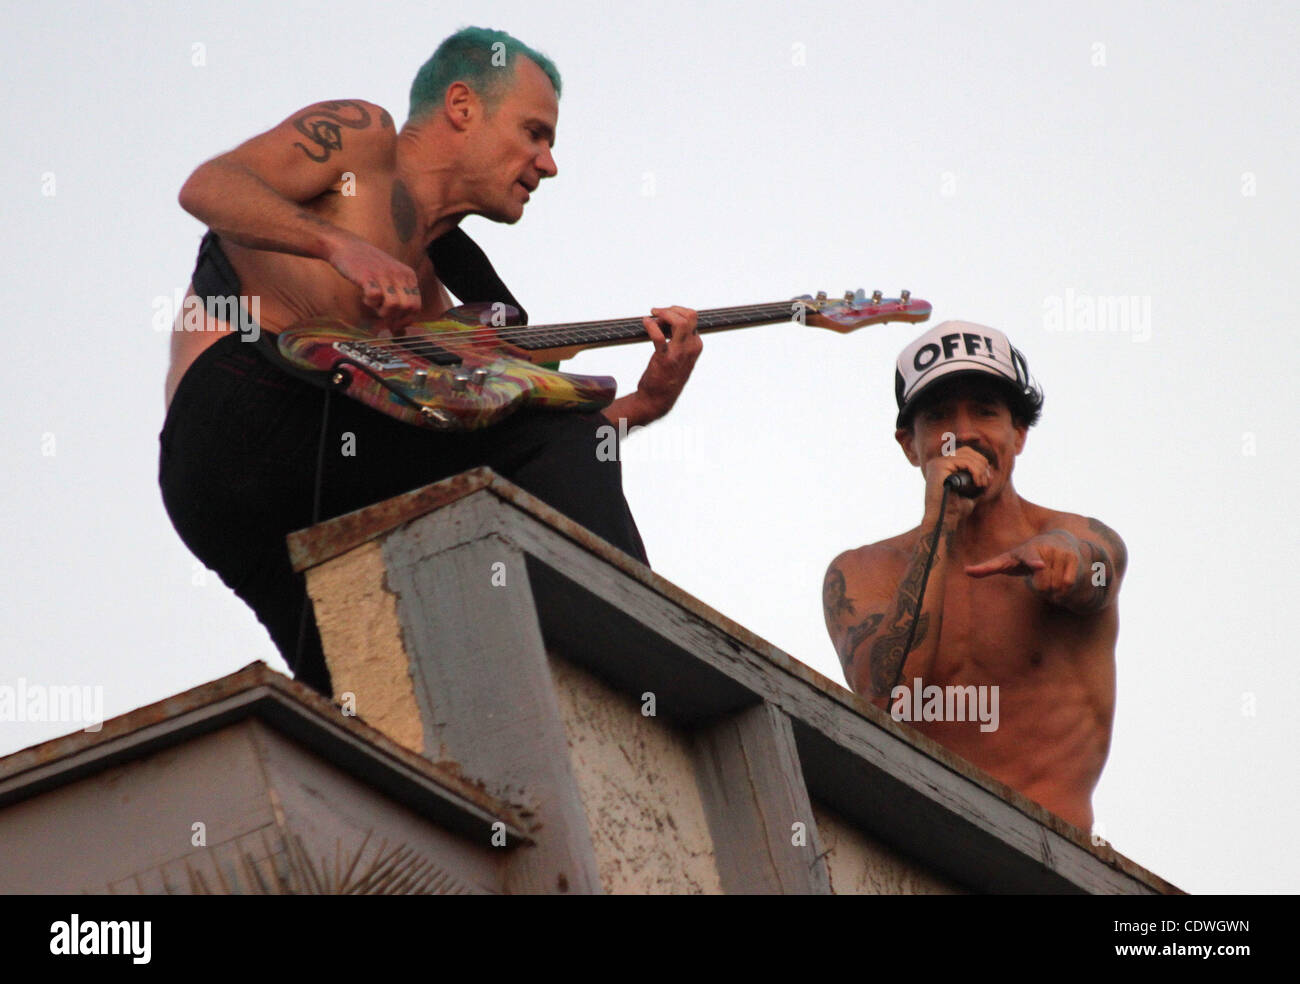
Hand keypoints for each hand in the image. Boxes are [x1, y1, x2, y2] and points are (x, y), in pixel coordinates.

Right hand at [327, 236, 422, 329]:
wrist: (346, 245)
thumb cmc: (368, 266)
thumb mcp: (390, 279)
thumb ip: (398, 300)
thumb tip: (400, 332)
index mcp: (408, 275)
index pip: (417, 306)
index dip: (406, 320)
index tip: (394, 325)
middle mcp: (400, 274)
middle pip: (408, 307)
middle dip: (395, 318)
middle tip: (382, 315)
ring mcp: (384, 275)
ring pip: (394, 305)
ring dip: (382, 311)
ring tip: (373, 304)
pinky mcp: (368, 276)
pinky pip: (375, 297)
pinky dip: (369, 302)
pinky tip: (365, 295)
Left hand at [630, 306, 702, 423]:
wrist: (658, 399)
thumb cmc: (666, 376)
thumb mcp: (680, 356)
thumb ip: (678, 339)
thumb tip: (663, 320)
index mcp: (696, 345)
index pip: (692, 318)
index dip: (676, 312)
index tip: (663, 316)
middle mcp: (691, 348)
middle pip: (690, 316)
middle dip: (671, 309)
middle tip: (657, 313)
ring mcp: (679, 354)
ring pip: (680, 322)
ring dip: (664, 314)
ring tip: (652, 316)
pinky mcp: (664, 359)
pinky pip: (658, 336)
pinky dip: (650, 325)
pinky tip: (645, 323)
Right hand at [922, 445, 992, 528]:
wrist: (944, 520)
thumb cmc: (955, 510)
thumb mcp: (969, 492)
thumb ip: (976, 480)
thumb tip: (990, 470)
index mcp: (942, 466)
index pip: (965, 452)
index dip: (980, 462)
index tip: (987, 479)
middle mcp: (937, 462)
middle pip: (967, 451)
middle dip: (982, 464)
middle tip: (986, 482)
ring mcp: (937, 463)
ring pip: (967, 456)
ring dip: (980, 470)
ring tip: (982, 484)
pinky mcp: (939, 467)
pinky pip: (964, 462)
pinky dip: (976, 471)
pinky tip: (978, 483)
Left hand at [965, 530, 1083, 603]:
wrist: (1060, 542)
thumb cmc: (1026, 555)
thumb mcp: (1008, 560)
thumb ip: (988, 567)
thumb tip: (966, 570)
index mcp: (1026, 550)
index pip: (1029, 557)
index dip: (1033, 561)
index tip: (1039, 565)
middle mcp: (1045, 549)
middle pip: (1042, 585)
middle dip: (1040, 588)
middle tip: (1039, 577)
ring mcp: (1061, 553)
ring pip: (1055, 587)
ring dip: (1051, 590)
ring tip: (1049, 576)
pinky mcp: (1074, 559)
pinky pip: (1067, 586)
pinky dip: (1062, 590)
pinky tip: (1060, 579)